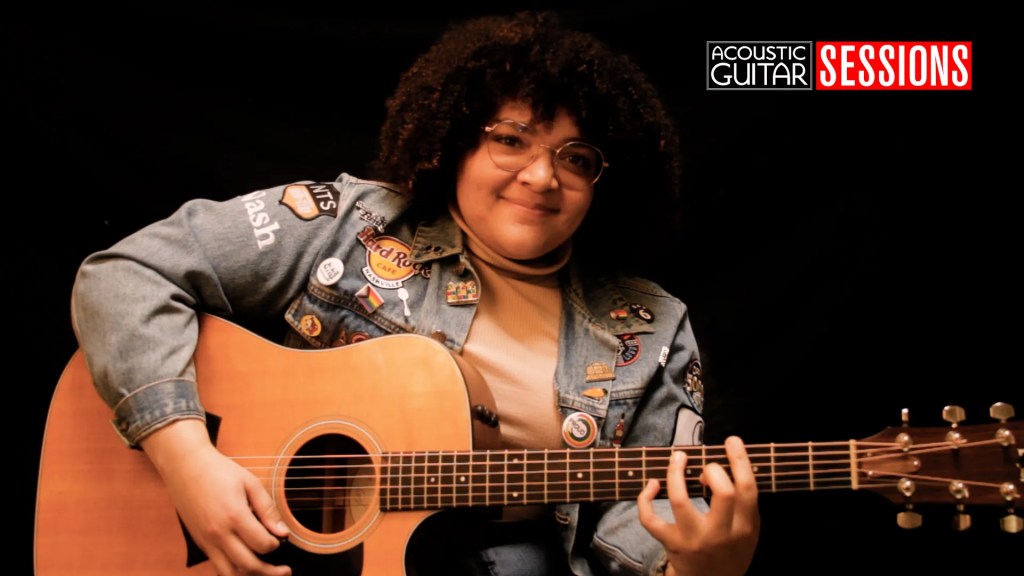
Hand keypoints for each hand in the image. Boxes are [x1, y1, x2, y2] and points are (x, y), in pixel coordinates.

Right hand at [141, 419, 291, 575]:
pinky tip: (246, 567)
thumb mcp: (250, 483)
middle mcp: (218, 533)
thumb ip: (267, 510)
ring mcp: (207, 541)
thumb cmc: (219, 471)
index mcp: (234, 516)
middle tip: (285, 572)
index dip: (276, 545)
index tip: (281, 539)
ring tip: (268, 573)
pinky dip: (233, 572)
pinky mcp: (200, 543)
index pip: (262, 544)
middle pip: (247, 566)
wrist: (185, 467)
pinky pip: (217, 566)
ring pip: (230, 573)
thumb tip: (282, 532)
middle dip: (270, 572)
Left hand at [637, 436, 759, 575]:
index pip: (747, 489)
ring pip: (680, 500)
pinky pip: (650, 519)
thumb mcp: (750, 532)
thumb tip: (730, 464)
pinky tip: (652, 484)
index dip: (739, 460)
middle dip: (713, 469)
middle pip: (722, 492)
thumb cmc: (731, 551)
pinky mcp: (670, 543)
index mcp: (743, 528)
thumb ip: (745, 504)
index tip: (732, 441)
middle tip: (706, 466)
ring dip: (675, 473)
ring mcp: (693, 539)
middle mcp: (720, 534)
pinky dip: (645, 498)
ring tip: (678, 457)